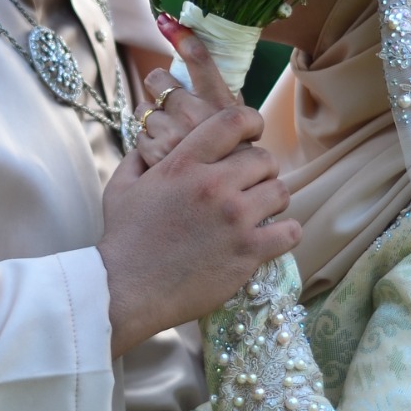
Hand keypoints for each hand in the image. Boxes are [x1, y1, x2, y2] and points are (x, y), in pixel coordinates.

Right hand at [98, 107, 299, 356]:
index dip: (251, 122)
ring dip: (273, 200)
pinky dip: (286, 233)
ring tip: (260, 211)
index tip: (253, 132)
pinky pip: (290, 232)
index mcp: (183, 164)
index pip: (232, 121)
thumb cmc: (121, 239)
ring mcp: (233, 219)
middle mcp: (213, 185)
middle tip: (251, 184)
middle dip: (261, 169)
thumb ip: (139, 158)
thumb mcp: (121, 187)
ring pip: (281, 192)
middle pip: (264, 159)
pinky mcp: (247, 252)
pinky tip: (273, 237)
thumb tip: (150, 143)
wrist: (125, 289)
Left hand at [133, 22, 233, 167]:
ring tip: (170, 135)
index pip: (199, 58)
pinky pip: (138, 136)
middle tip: (169, 100)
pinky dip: (147, 143)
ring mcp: (173, 135)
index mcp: (219, 103)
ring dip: (151, 119)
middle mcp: (195, 114)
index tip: (168, 22)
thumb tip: (198, 59)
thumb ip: (219, 95)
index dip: (181, 36)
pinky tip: (164, 153)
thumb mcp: (238, 123)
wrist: (225, 202)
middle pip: (157, 80)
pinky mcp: (154, 155)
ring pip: (142, 110)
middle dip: (158, 87)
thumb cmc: (234, 159)